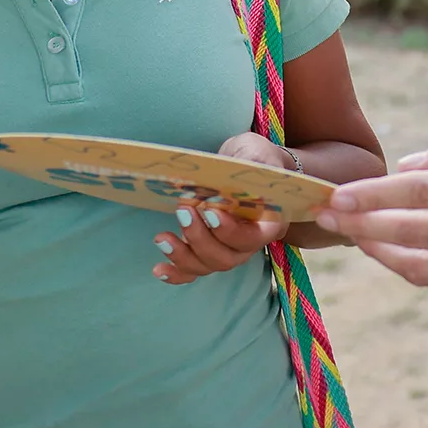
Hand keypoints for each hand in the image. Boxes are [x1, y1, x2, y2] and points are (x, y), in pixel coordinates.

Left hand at [150, 134, 290, 284]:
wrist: (248, 166)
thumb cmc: (255, 160)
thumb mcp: (257, 154)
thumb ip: (251, 163)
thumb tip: (239, 169)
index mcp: (268, 223)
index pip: (253, 238)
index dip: (231, 232)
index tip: (210, 212)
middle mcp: (249, 243)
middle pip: (227, 258)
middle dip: (200, 239)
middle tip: (183, 211)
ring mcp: (228, 251)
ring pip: (208, 266)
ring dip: (183, 256)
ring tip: (162, 238)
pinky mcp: (207, 252)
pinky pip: (194, 271)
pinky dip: (176, 273)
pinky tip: (159, 269)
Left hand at [314, 129, 427, 296]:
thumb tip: (405, 168)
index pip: (420, 194)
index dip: (373, 196)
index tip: (337, 196)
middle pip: (412, 234)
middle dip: (361, 226)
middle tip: (326, 216)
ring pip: (424, 267)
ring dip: (382, 252)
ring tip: (354, 237)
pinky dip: (419, 262)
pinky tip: (396, 248)